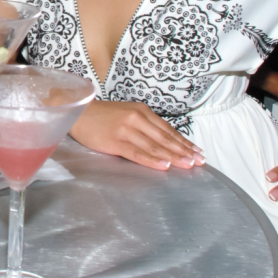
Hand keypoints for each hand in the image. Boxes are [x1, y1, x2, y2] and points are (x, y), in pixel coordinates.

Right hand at [70, 100, 205, 170]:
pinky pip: (137, 153)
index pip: (168, 129)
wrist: (77, 112)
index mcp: (142, 111)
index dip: (184, 142)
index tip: (198, 152)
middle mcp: (137, 119)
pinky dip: (152, 160)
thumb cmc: (102, 116)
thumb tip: (164, 140)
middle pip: (165, 138)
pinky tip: (164, 166)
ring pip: (154, 146)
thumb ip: (144, 125)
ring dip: (173, 157)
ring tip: (188, 165)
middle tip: (200, 161)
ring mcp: (126, 130)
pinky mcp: (115, 141)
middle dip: (184, 151)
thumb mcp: (126, 114)